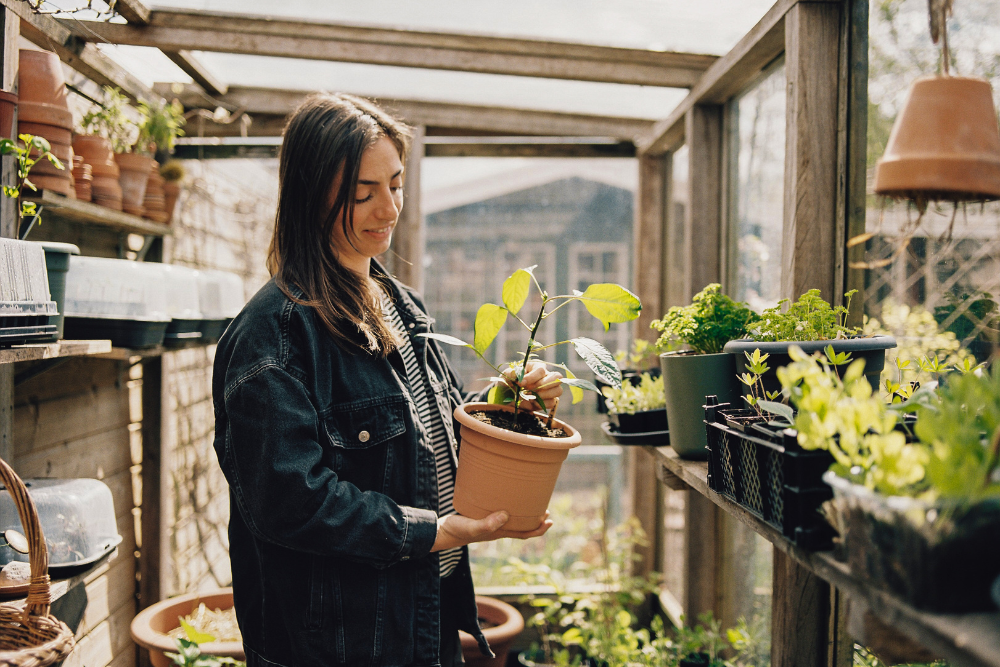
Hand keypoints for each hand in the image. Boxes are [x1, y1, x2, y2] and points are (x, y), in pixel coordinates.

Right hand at [430, 510, 551, 551]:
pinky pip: (500, 514)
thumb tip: (506, 516)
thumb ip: (487, 524)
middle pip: (522, 527)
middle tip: (547, 510)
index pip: (524, 533)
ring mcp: (490, 524)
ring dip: (524, 515)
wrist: (440, 532)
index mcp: (499, 533)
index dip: (539, 529)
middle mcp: (498, 529)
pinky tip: (506, 498)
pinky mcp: (482, 517)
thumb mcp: (472, 527)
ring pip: (513, 521)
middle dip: (536, 521)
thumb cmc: (456, 531)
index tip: (550, 521)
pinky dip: (509, 508)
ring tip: (532, 503)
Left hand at [503, 360, 562, 410]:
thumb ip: (511, 374)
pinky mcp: (547, 401)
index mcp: (536, 367)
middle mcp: (546, 376)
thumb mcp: (506, 376)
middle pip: (557, 377)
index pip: (541, 370)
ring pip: (558, 390)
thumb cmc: (507, 383)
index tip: (520, 383)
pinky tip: (532, 402)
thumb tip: (518, 376)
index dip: (532, 377)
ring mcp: (549, 389)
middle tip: (530, 390)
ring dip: (544, 395)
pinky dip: (542, 404)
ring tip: (530, 396)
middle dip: (544, 385)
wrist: (506, 398)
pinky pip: (552, 403)